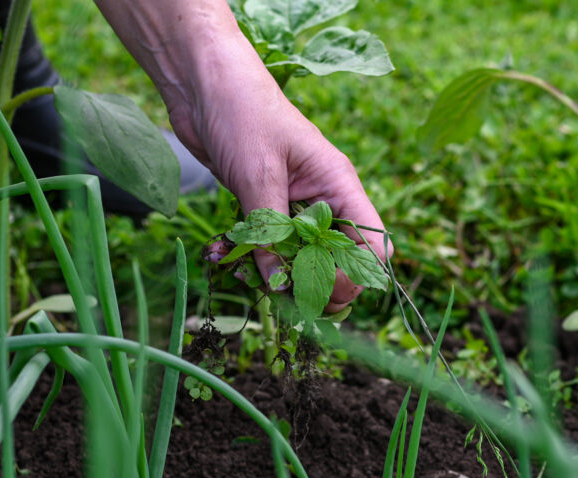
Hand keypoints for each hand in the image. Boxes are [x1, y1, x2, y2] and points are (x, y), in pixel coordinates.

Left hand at [94, 0, 389, 310]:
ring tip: (244, 274)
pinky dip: (249, 257)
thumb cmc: (242, 113)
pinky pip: (269, 246)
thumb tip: (278, 284)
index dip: (355, 276)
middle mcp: (324, 199)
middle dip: (314, 284)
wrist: (203, 83)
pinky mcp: (266, 206)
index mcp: (339, 185)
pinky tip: (222, 254)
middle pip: (341, 261)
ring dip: (275, 274)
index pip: (374, 245)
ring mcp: (295, 204)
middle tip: (280, 293)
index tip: (318, 287)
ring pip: (301, 259)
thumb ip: (270, 232)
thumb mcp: (257, 175)